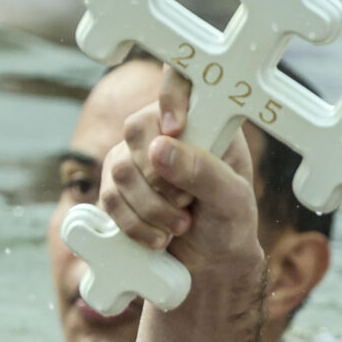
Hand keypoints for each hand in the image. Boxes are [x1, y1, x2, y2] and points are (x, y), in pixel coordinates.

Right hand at [98, 69, 260, 280]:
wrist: (209, 263)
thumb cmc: (230, 223)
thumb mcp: (232, 199)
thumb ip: (203, 171)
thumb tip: (160, 147)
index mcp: (203, 118)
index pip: (179, 78)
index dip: (170, 95)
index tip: (175, 128)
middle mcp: (165, 129)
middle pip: (137, 128)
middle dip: (161, 178)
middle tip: (188, 204)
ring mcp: (135, 155)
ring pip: (118, 167)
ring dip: (150, 207)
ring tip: (180, 226)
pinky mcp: (116, 186)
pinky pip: (108, 198)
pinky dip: (134, 224)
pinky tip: (159, 237)